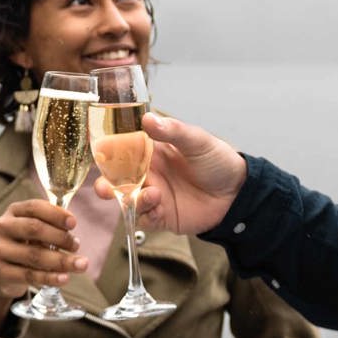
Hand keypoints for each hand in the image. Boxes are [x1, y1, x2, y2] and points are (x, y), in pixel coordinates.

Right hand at [0, 199, 87, 328]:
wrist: (0, 272)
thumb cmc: (24, 245)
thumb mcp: (32, 230)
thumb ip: (50, 224)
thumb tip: (71, 226)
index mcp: (13, 211)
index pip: (35, 207)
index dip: (56, 214)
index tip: (73, 224)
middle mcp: (2, 227)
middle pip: (34, 229)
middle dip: (60, 237)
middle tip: (76, 245)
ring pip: (34, 255)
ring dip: (61, 260)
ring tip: (80, 264)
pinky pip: (29, 275)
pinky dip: (50, 277)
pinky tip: (65, 278)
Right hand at [93, 113, 245, 234]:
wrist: (237, 193)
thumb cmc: (217, 161)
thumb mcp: (197, 141)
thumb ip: (173, 131)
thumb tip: (148, 119)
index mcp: (152, 152)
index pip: (123, 151)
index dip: (108, 153)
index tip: (99, 154)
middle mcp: (149, 174)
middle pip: (117, 180)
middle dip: (105, 184)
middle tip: (104, 187)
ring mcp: (154, 196)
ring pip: (127, 201)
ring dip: (128, 200)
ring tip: (149, 195)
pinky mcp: (162, 216)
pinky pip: (144, 218)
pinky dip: (145, 213)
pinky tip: (157, 204)